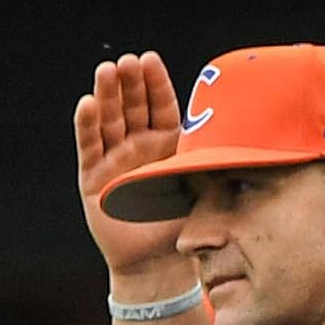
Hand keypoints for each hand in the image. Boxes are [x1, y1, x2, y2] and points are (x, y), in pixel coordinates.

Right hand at [74, 51, 191, 278]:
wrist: (159, 264)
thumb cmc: (184, 225)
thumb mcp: (202, 183)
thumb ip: (208, 153)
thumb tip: (238, 122)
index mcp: (166, 143)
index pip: (160, 105)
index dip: (154, 83)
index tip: (150, 60)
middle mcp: (137, 146)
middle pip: (131, 106)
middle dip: (129, 83)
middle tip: (127, 62)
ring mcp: (113, 160)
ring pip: (109, 120)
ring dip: (107, 95)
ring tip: (106, 71)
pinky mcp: (92, 179)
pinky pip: (89, 147)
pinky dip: (86, 125)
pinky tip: (86, 103)